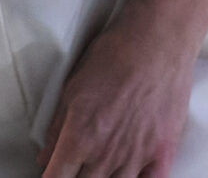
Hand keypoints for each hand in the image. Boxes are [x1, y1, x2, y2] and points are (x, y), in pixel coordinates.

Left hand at [41, 4, 195, 176]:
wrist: (157, 42)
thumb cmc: (113, 57)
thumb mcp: (72, 87)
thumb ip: (56, 128)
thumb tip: (44, 157)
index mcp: (79, 137)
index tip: (51, 174)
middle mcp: (106, 154)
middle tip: (76, 165)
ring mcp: (137, 157)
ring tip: (100, 167)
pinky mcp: (163, 153)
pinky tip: (129, 174)